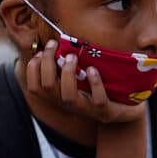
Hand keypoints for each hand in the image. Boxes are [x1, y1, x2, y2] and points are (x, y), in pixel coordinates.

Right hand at [20, 41, 147, 123]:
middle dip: (47, 64)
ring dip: (68, 73)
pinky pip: (98, 100)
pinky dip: (95, 84)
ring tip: (73, 56)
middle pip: (47, 88)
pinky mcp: (105, 111)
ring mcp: (87, 108)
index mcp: (60, 96)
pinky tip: (92, 69)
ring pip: (68, 96)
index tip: (40, 52)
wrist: (124, 112)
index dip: (33, 69)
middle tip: (54, 45)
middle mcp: (69, 104)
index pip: (35, 87)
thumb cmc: (99, 90)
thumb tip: (54, 44)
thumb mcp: (80, 78)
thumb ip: (67, 65)